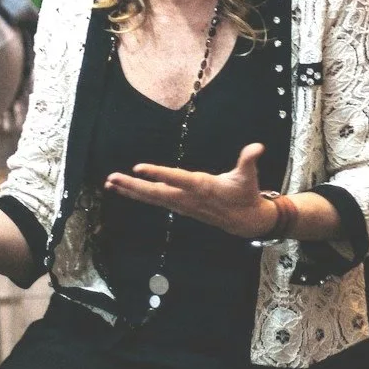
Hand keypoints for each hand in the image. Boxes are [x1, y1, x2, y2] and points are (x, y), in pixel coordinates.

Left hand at [105, 142, 276, 238]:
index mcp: (202, 187)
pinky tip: (126, 191)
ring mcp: (182, 205)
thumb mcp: (248, 177)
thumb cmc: (245, 194)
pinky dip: (139, 196)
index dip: (158, 174)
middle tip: (112, 179)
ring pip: (152, 198)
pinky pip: (155, 201)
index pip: (176, 179)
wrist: (245, 221)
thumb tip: (257, 147)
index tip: (139, 168)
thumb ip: (249, 160)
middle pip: (156, 193)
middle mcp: (187, 198)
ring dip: (131, 191)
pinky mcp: (179, 207)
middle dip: (133, 186)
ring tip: (110, 184)